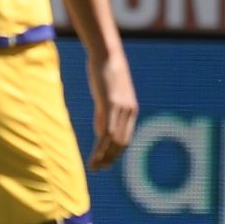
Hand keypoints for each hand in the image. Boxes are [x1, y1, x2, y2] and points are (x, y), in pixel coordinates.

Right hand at [85, 51, 137, 170]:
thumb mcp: (107, 96)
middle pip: (122, 143)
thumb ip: (105, 114)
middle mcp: (129, 112)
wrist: (107, 54)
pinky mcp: (110, 104)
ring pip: (114, 140)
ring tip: (93, 167)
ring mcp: (121, 108)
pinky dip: (99, 147)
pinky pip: (105, 131)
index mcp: (131, 110)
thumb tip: (101, 134)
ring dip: (103, 156)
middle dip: (110, 158)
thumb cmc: (105, 72)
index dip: (116, 153)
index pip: (125, 138)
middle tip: (98, 169)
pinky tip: (93, 155)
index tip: (106, 163)